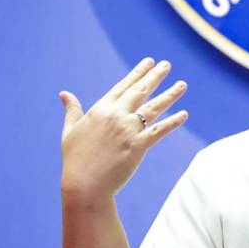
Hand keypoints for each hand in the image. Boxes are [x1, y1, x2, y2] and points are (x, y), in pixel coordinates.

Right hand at [59, 57, 188, 201]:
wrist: (84, 185)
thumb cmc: (75, 160)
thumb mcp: (70, 131)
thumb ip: (72, 110)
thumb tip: (64, 93)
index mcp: (101, 109)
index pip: (124, 86)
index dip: (138, 73)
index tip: (149, 62)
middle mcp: (117, 115)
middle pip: (141, 91)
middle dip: (155, 76)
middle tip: (167, 65)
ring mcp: (128, 130)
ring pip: (154, 107)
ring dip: (170, 95)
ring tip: (182, 85)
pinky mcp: (138, 146)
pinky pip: (159, 130)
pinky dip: (173, 122)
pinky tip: (184, 114)